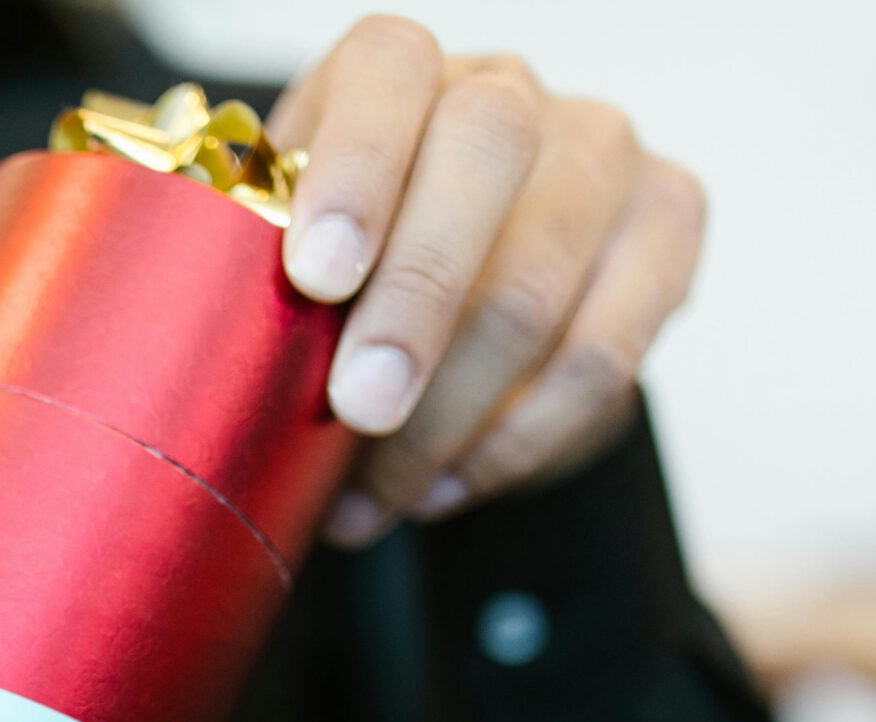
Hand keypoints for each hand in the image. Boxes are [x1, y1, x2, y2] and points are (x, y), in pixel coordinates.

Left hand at [268, 17, 706, 546]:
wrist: (462, 288)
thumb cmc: (343, 269)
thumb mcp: (283, 256)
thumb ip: (255, 278)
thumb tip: (206, 377)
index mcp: (396, 71)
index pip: (388, 73)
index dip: (355, 170)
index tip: (315, 276)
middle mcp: (507, 91)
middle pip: (485, 163)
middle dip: (414, 307)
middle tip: (357, 411)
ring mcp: (601, 151)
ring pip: (541, 286)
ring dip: (449, 416)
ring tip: (375, 496)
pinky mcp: (668, 225)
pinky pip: (605, 357)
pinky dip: (514, 444)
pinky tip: (440, 488)